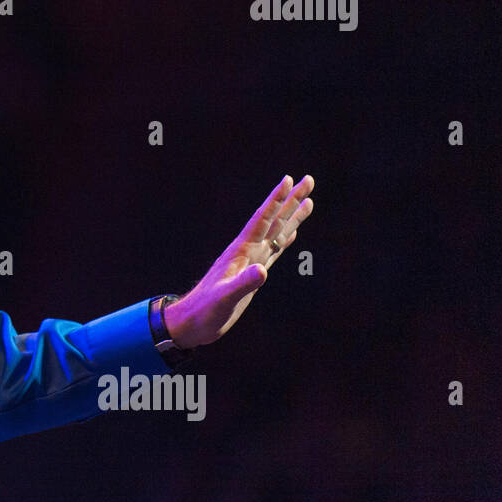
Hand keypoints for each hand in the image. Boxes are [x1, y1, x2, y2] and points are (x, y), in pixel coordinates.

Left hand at [165, 174, 314, 349]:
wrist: (193, 322)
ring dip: (292, 216)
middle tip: (308, 179)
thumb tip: (263, 270)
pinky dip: (285, 239)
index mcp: (241, 252)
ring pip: (277, 232)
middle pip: (274, 220)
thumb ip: (243, 284)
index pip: (262, 221)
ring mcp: (251, 261)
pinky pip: (274, 250)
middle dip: (291, 200)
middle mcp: (247, 252)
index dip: (275, 201)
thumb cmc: (206, 311)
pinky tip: (292, 231)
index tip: (288, 180)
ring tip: (308, 199)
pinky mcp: (253, 273)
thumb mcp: (225, 298)